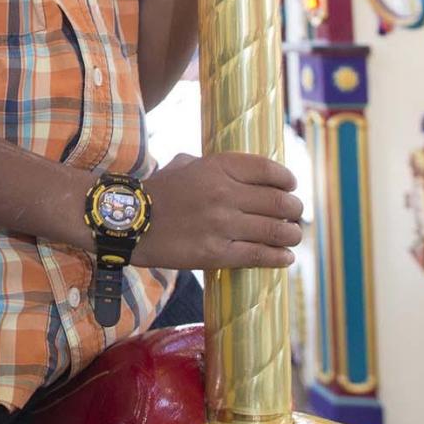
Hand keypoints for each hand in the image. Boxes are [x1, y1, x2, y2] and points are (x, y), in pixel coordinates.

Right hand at [130, 152, 303, 270]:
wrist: (128, 221)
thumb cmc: (158, 192)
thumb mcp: (185, 165)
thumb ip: (214, 165)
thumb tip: (241, 172)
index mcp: (218, 167)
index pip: (268, 170)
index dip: (287, 179)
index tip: (291, 186)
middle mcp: (224, 193)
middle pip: (279, 202)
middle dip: (294, 210)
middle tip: (295, 215)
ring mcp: (221, 224)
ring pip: (275, 230)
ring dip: (291, 234)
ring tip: (293, 236)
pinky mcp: (216, 253)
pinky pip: (259, 255)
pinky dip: (279, 257)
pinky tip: (286, 258)